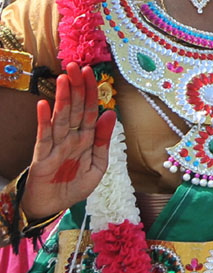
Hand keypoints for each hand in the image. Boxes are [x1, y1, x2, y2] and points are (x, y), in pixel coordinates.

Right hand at [22, 63, 117, 222]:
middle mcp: (70, 137)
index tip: (90, 71)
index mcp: (85, 138)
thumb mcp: (98, 164)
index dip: (90, 91)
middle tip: (75, 65)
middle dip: (76, 87)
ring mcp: (56, 145)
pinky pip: (44, 136)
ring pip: (60, 117)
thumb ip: (103, 139)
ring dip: (61, 98)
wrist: (53, 207)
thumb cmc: (74, 185)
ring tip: (63, 78)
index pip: (88, 109)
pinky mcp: (42, 157)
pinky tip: (44, 105)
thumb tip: (110, 113)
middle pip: (73, 108)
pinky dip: (44, 121)